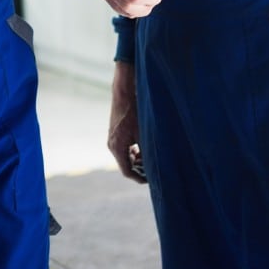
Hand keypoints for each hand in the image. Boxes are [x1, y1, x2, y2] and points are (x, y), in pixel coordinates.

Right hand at [107, 60, 145, 183]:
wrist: (125, 90)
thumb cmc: (135, 110)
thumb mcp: (144, 133)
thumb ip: (147, 152)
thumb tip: (154, 167)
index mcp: (117, 147)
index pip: (127, 172)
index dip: (141, 178)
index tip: (154, 178)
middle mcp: (112, 145)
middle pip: (126, 165)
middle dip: (141, 168)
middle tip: (156, 167)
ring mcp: (113, 138)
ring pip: (126, 156)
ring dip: (138, 159)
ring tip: (152, 155)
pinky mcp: (116, 131)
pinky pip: (125, 148)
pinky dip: (135, 151)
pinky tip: (145, 145)